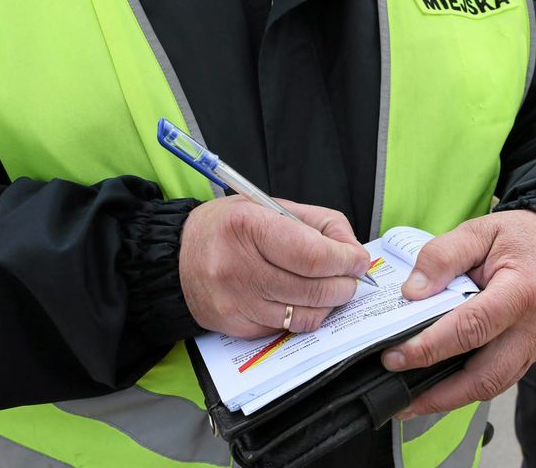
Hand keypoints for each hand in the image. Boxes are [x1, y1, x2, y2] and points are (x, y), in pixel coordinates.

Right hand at [179, 196, 369, 338]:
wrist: (176, 259)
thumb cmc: (230, 228)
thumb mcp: (271, 207)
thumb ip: (319, 224)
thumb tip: (353, 250)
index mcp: (248, 226)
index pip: (313, 255)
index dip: (346, 260)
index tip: (358, 260)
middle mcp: (238, 267)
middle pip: (314, 289)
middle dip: (345, 284)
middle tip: (351, 277)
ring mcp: (236, 302)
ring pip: (305, 314)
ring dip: (330, 303)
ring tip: (332, 288)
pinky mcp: (236, 326)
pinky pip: (287, 328)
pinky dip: (305, 315)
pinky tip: (303, 300)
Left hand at [381, 210, 535, 417]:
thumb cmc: (518, 238)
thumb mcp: (478, 231)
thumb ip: (442, 256)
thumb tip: (412, 292)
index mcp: (520, 291)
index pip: (472, 327)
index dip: (431, 346)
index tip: (396, 356)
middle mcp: (531, 328)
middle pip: (485, 376)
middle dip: (439, 393)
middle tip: (400, 396)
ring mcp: (533, 347)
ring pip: (491, 388)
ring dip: (449, 400)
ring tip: (412, 402)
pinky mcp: (526, 356)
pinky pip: (495, 382)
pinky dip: (464, 391)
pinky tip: (437, 390)